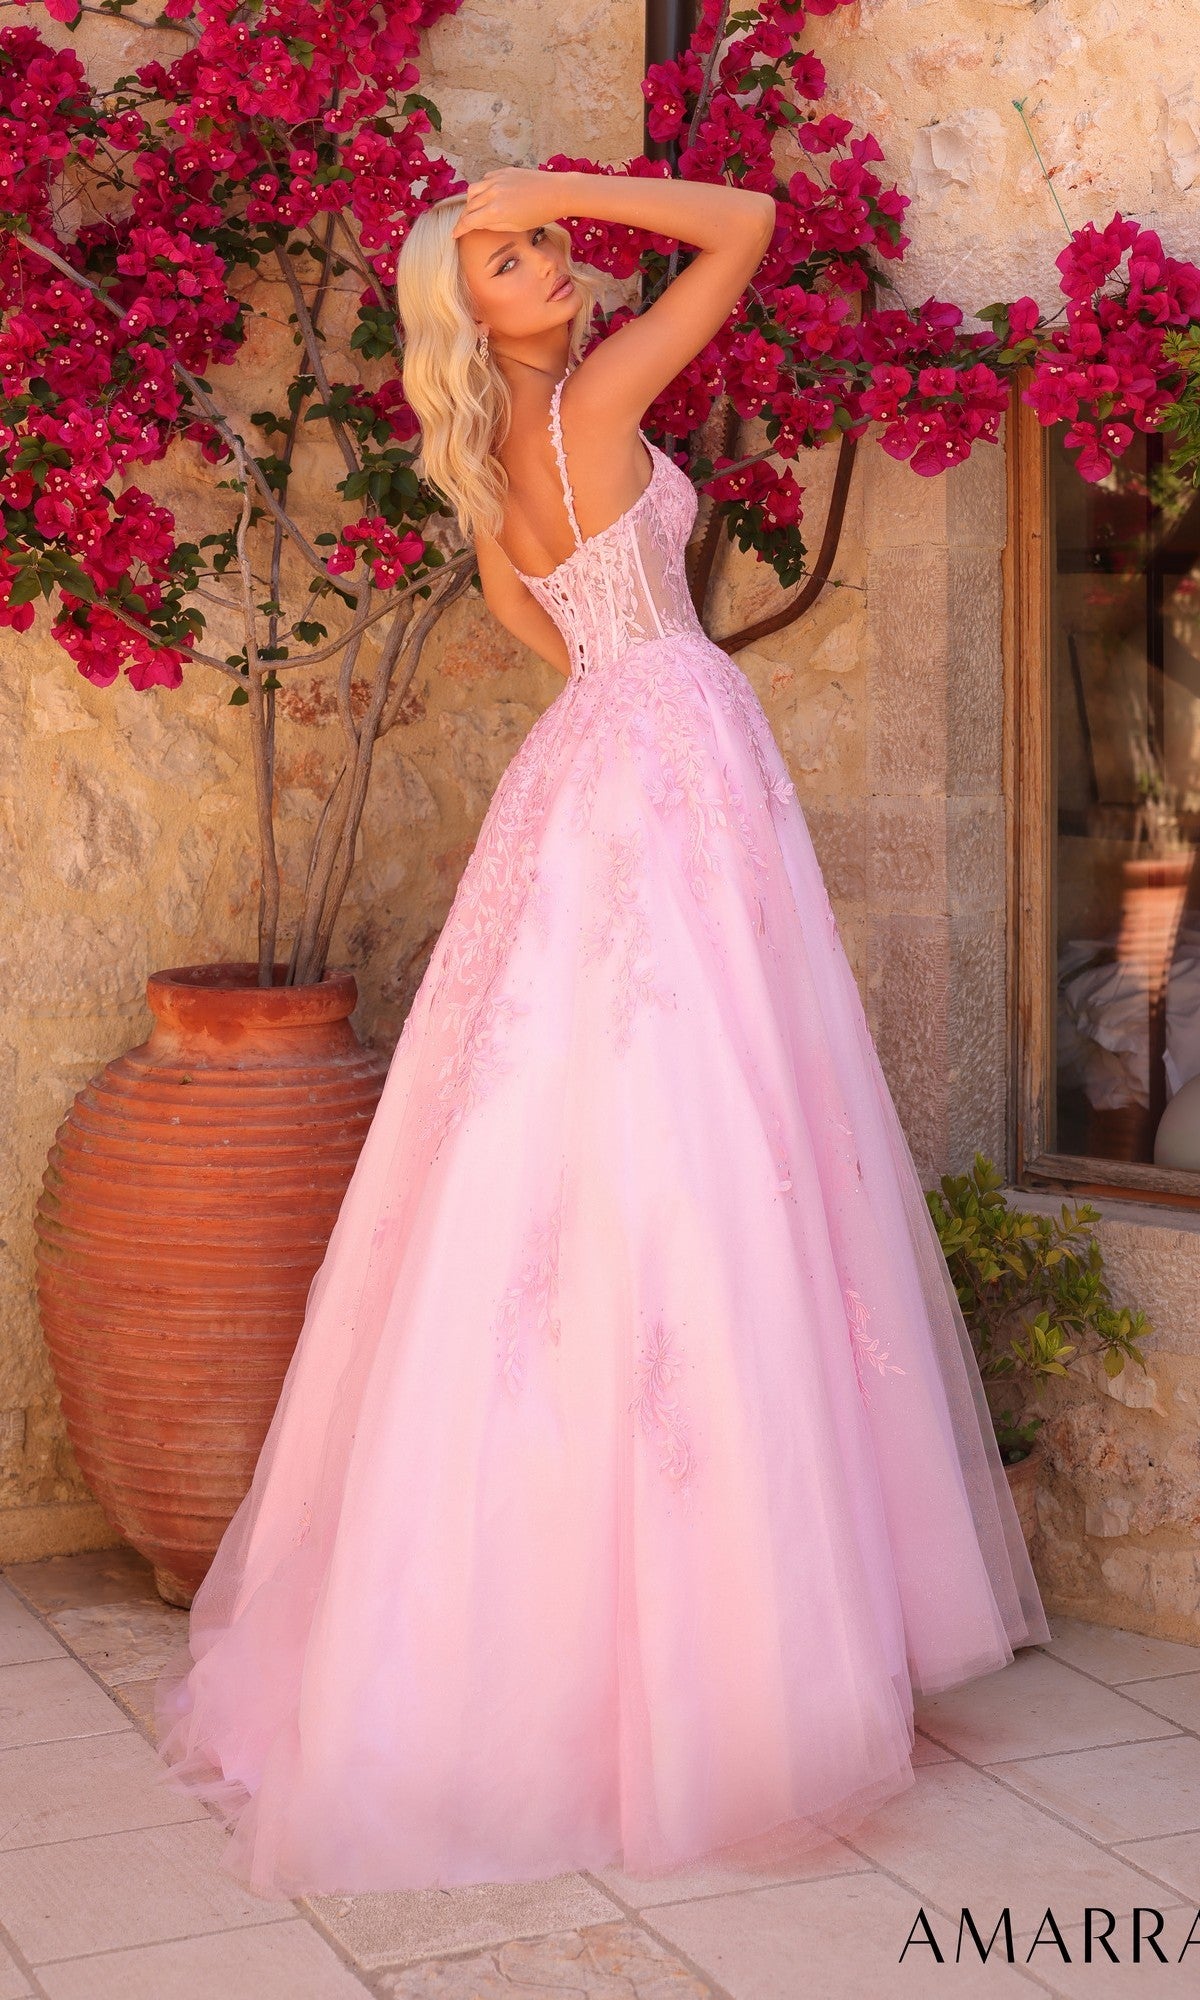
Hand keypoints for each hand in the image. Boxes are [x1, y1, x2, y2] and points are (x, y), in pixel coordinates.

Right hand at [450, 168, 565, 241]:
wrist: (556, 192)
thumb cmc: (539, 214)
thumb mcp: (515, 227)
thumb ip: (493, 225)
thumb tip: (480, 224)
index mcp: (494, 211)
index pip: (469, 221)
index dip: (459, 229)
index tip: (454, 234)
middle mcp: (492, 193)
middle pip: (468, 206)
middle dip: (464, 217)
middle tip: (464, 225)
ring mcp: (496, 179)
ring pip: (473, 190)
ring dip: (470, 201)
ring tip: (475, 209)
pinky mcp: (503, 171)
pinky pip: (485, 180)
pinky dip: (482, 189)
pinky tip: (488, 195)